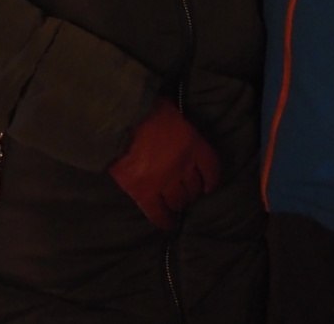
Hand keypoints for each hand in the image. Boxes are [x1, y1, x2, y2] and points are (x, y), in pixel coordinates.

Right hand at [108, 98, 219, 229]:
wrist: (121, 121)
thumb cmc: (145, 109)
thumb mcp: (172, 113)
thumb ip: (179, 128)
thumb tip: (177, 132)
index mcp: (193, 145)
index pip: (210, 167)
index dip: (211, 179)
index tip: (209, 186)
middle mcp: (183, 167)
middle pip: (193, 187)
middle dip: (192, 192)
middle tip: (187, 194)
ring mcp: (165, 182)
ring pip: (178, 201)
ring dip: (178, 204)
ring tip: (175, 205)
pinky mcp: (144, 193)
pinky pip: (157, 213)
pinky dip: (163, 220)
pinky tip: (167, 225)